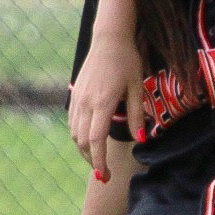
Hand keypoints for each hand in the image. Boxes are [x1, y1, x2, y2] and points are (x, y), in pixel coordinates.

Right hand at [69, 32, 146, 181]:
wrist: (108, 39)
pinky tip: (90, 140)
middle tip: (104, 174)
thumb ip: (137, 115)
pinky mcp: (74, 94)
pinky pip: (72, 122)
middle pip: (83, 141)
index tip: (104, 176)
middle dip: (92, 161)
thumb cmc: (127, 61)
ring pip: (74, 133)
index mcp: (103, 102)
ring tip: (98, 159)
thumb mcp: (137, 87)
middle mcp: (86, 103)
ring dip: (84, 150)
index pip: (96, 140)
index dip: (99, 161)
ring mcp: (77, 99)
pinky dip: (79, 136)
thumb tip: (141, 139)